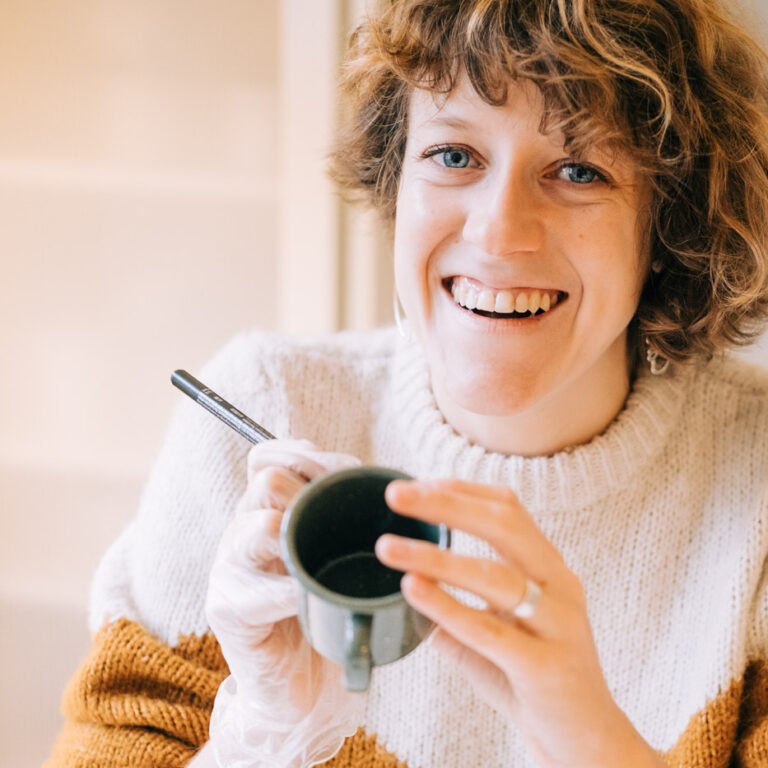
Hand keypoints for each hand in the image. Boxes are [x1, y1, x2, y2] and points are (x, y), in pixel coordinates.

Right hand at [206, 439, 362, 767]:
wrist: (301, 688)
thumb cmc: (327, 609)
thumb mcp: (335, 553)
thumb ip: (347, 516)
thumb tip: (381, 481)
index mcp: (265, 510)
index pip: (266, 456)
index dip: (301, 454)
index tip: (340, 470)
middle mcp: (242, 530)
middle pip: (268, 482)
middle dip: (312, 491)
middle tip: (343, 516)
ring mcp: (230, 569)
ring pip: (261, 528)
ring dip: (301, 537)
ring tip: (323, 558)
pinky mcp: (228, 610)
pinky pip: (262, 591)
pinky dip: (294, 592)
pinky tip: (309, 599)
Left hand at [376, 479, 664, 767]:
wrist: (588, 743)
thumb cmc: (535, 681)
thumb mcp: (499, 632)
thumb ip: (458, 610)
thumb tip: (408, 591)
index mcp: (550, 567)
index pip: (507, 507)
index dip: (459, 490)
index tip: (414, 486)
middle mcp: (560, 585)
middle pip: (504, 524)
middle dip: (445, 504)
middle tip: (395, 496)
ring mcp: (559, 624)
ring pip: (493, 575)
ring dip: (434, 557)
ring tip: (387, 548)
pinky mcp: (547, 667)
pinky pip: (490, 629)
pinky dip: (447, 605)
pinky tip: (413, 589)